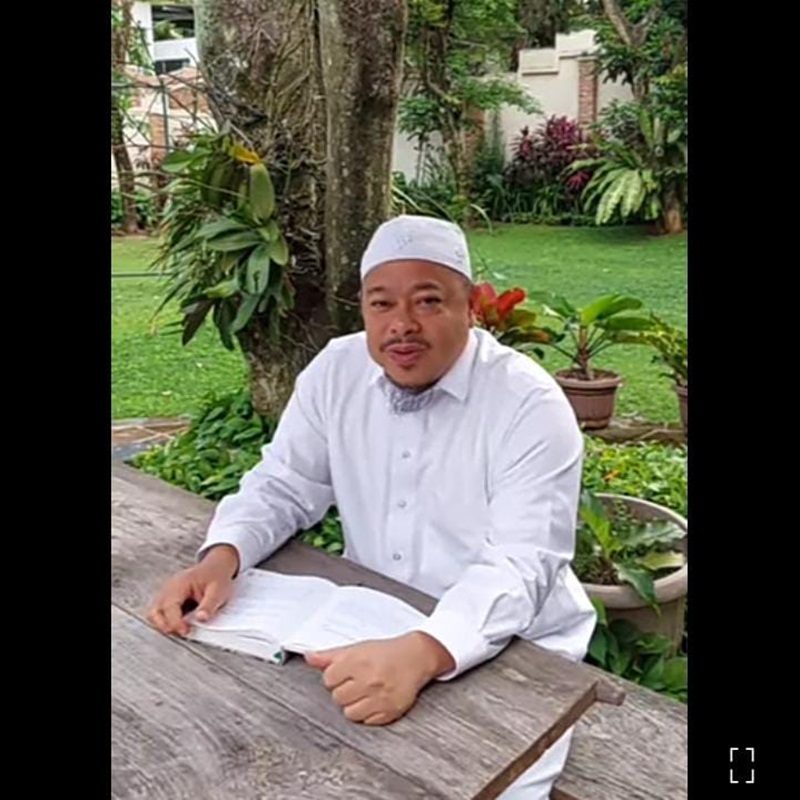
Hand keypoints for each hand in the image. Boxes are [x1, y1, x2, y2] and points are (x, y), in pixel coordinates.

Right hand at [146, 544, 239, 635]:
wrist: (215, 567)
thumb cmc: (216, 577)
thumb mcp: (218, 591)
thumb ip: (209, 606)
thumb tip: (201, 619)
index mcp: (180, 584)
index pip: (170, 606)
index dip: (175, 622)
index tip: (186, 631)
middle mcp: (169, 588)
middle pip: (155, 611)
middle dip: (165, 626)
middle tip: (183, 632)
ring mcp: (166, 593)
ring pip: (155, 614)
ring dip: (165, 624)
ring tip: (182, 628)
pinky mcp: (168, 599)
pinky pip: (161, 613)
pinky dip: (168, 621)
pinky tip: (182, 622)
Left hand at [304, 632, 454, 725]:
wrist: (416, 657)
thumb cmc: (386, 652)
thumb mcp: (357, 648)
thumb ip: (330, 656)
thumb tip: (308, 657)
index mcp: (357, 661)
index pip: (328, 679)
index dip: (335, 676)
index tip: (345, 673)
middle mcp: (368, 679)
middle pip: (337, 697)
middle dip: (345, 690)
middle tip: (358, 681)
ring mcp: (379, 697)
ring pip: (350, 713)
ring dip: (355, 704)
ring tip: (365, 692)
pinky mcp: (389, 711)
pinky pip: (367, 722)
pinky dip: (369, 713)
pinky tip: (375, 700)